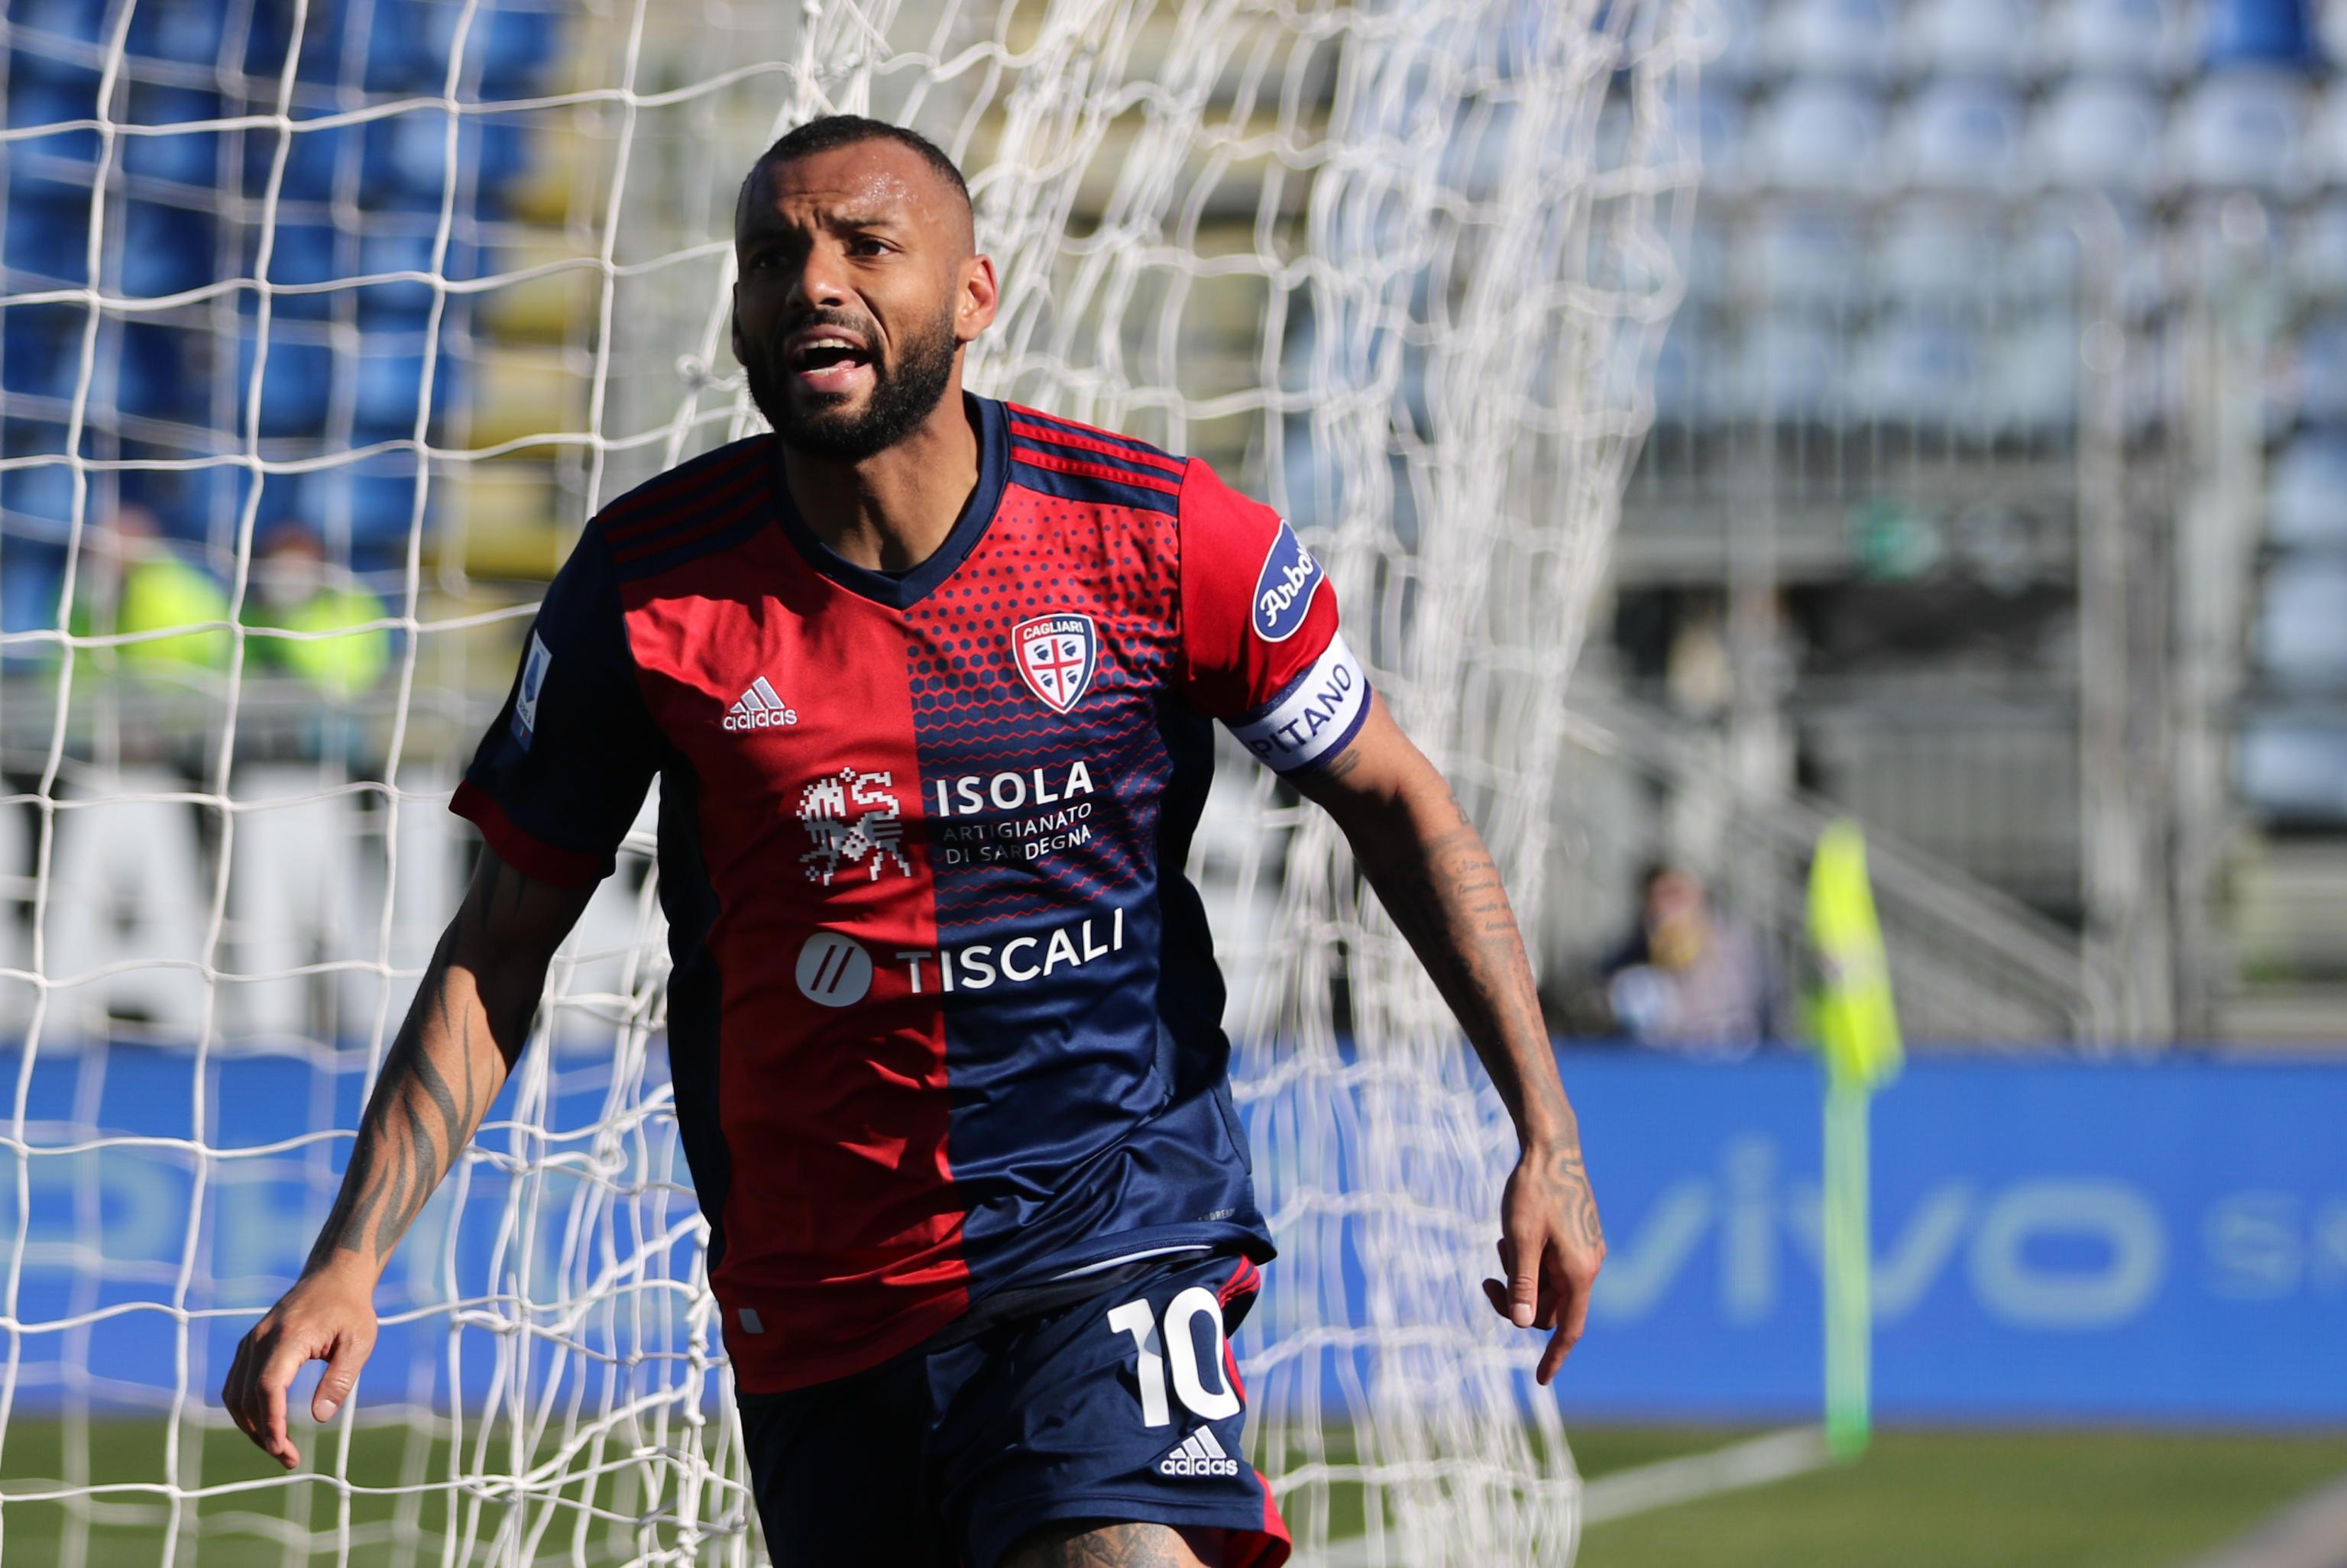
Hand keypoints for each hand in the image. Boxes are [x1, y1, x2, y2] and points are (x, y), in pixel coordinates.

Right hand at [222, 1266, 377, 1468]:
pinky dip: (246, 1410)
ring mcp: (251, 1342)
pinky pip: (236, 1384)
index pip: (268, 1386)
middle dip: (264, 1434)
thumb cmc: (350, 1310)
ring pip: (235, 1395)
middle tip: (289, 1459)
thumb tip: (320, 1418)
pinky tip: (265, 1426)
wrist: (333, 1277)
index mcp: (288, 1337)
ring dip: (251, 1426)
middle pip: (248, 1397)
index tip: (282, 1449)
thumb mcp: (360, 1343)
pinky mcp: (249, 1346)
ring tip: (278, 1448)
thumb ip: (339, 1379)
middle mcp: (261, 1339)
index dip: (271, 1422)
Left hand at [1481, 1139, 1604, 1384]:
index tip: (1541, 1381)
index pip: (1568, 1329)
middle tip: (1487, 1280)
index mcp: (1579, 1272)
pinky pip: (1550, 1264)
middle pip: (1550, 1307)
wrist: (1551, 1147)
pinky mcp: (1577, 1238)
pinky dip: (1529, 1259)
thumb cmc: (1533, 1191)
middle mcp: (1588, 1265)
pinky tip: (1515, 1232)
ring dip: (1521, 1274)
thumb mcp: (1520, 1240)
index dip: (1555, 1357)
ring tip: (1503, 1243)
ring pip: (1547, 1284)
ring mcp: (1584, 1251)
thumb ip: (1523, 1285)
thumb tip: (1525, 1326)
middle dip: (1519, 1300)